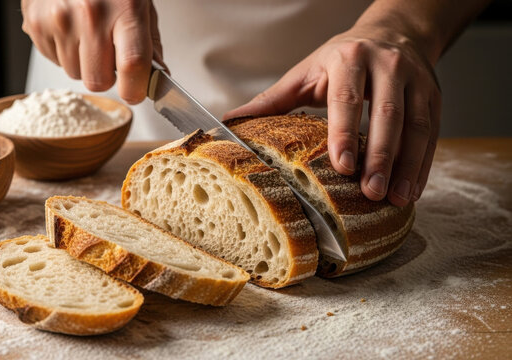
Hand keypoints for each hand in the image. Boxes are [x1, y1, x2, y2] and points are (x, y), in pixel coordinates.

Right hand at [21, 0, 163, 103]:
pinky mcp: (36, 24)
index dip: (135, 89)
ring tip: (85, 33)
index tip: (136, 91)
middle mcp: (91, 15)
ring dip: (83, 62)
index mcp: (125, 9)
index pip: (133, 66)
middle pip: (98, 81)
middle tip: (108, 55)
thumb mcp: (140, 3)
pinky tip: (69, 28)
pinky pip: (54, 60)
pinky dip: (63, 51)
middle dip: (105, 76)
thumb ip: (150, 43)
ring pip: (74, 73)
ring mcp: (60, 20)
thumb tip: (158, 77)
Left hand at [224, 25, 440, 206]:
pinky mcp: (434, 96)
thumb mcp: (305, 73)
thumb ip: (272, 100)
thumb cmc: (341, 58)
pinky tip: (413, 188)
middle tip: (371, 191)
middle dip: (380, 156)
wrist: (393, 32)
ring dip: (408, 165)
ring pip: (416, 125)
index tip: (342, 165)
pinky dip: (424, 163)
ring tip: (396, 197)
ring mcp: (415, 80)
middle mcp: (387, 66)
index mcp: (348, 60)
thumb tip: (230, 123)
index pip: (347, 98)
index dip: (345, 132)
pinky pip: (432, 132)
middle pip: (387, 114)